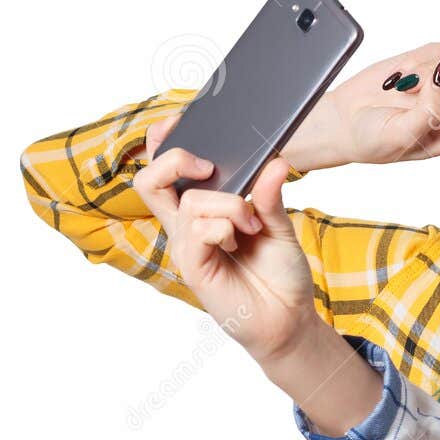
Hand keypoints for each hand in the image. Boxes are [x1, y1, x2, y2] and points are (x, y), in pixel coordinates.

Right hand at [132, 152, 318, 362]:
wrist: (289, 319)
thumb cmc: (279, 274)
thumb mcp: (278, 226)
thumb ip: (269, 195)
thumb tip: (275, 160)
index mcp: (202, 211)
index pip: (166, 172)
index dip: (162, 143)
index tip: (179, 120)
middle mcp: (188, 226)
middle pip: (149, 180)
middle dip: (174, 158)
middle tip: (210, 165)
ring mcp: (188, 246)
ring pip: (190, 201)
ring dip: (229, 203)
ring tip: (252, 224)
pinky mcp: (194, 267)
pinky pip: (198, 230)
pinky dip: (225, 226)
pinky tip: (242, 240)